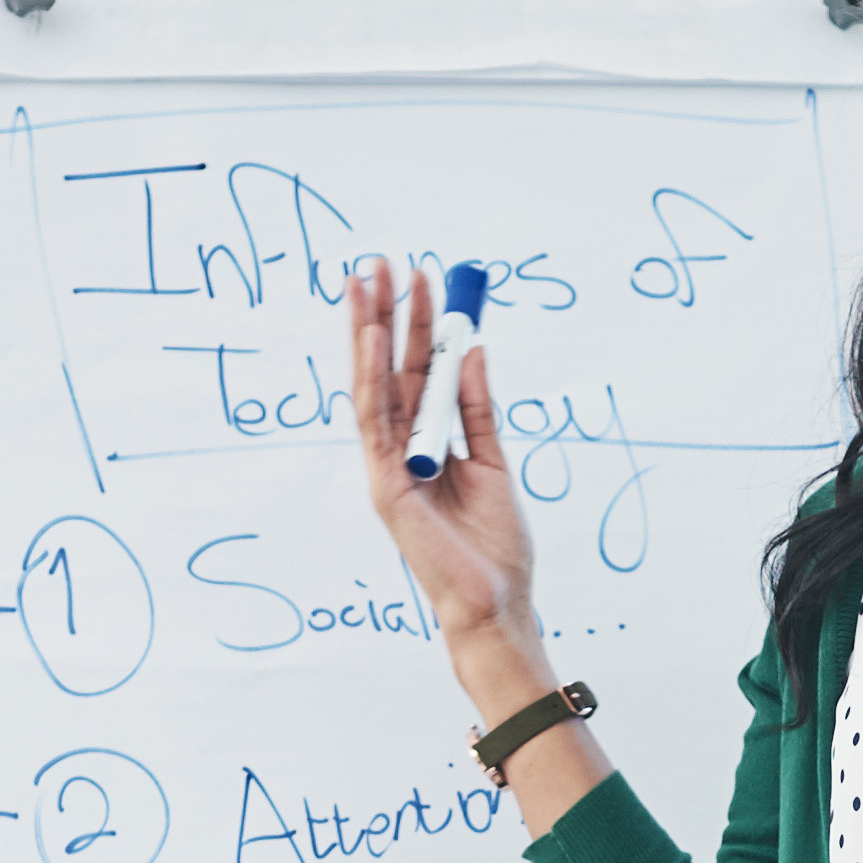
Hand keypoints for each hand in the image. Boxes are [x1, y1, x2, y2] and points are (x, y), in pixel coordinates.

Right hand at [348, 263, 546, 693]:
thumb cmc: (494, 546)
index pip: (417, 373)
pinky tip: (374, 337)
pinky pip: (376, 421)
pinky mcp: (385, 485)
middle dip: (385, 314)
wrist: (494, 600)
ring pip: (374, 385)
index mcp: (425, 444)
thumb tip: (473, 350)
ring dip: (370, 331)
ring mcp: (387, 466)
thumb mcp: (494, 461)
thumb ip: (479, 409)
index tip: (425, 279)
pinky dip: (374, 376)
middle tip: (383, 261)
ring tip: (369, 282)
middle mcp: (399, 450)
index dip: (419, 326)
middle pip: (389, 370)